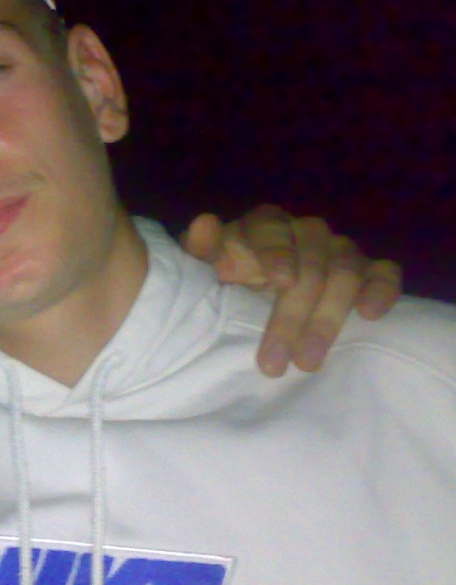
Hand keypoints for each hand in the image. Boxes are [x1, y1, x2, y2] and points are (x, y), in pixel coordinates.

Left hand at [181, 205, 402, 376]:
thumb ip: (200, 248)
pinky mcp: (365, 270)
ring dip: (328, 319)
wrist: (248, 289)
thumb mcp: (202, 265)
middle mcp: (305, 232)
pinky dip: (382, 290)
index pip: (273, 228)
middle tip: (276, 360)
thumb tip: (205, 223)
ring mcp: (338, 249)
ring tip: (308, 362)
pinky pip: (384, 272)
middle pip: (311, 262)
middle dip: (294, 314)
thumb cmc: (223, 274)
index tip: (280, 280)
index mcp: (265, 225)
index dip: (278, 252)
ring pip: (346, 271)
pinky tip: (370, 315)